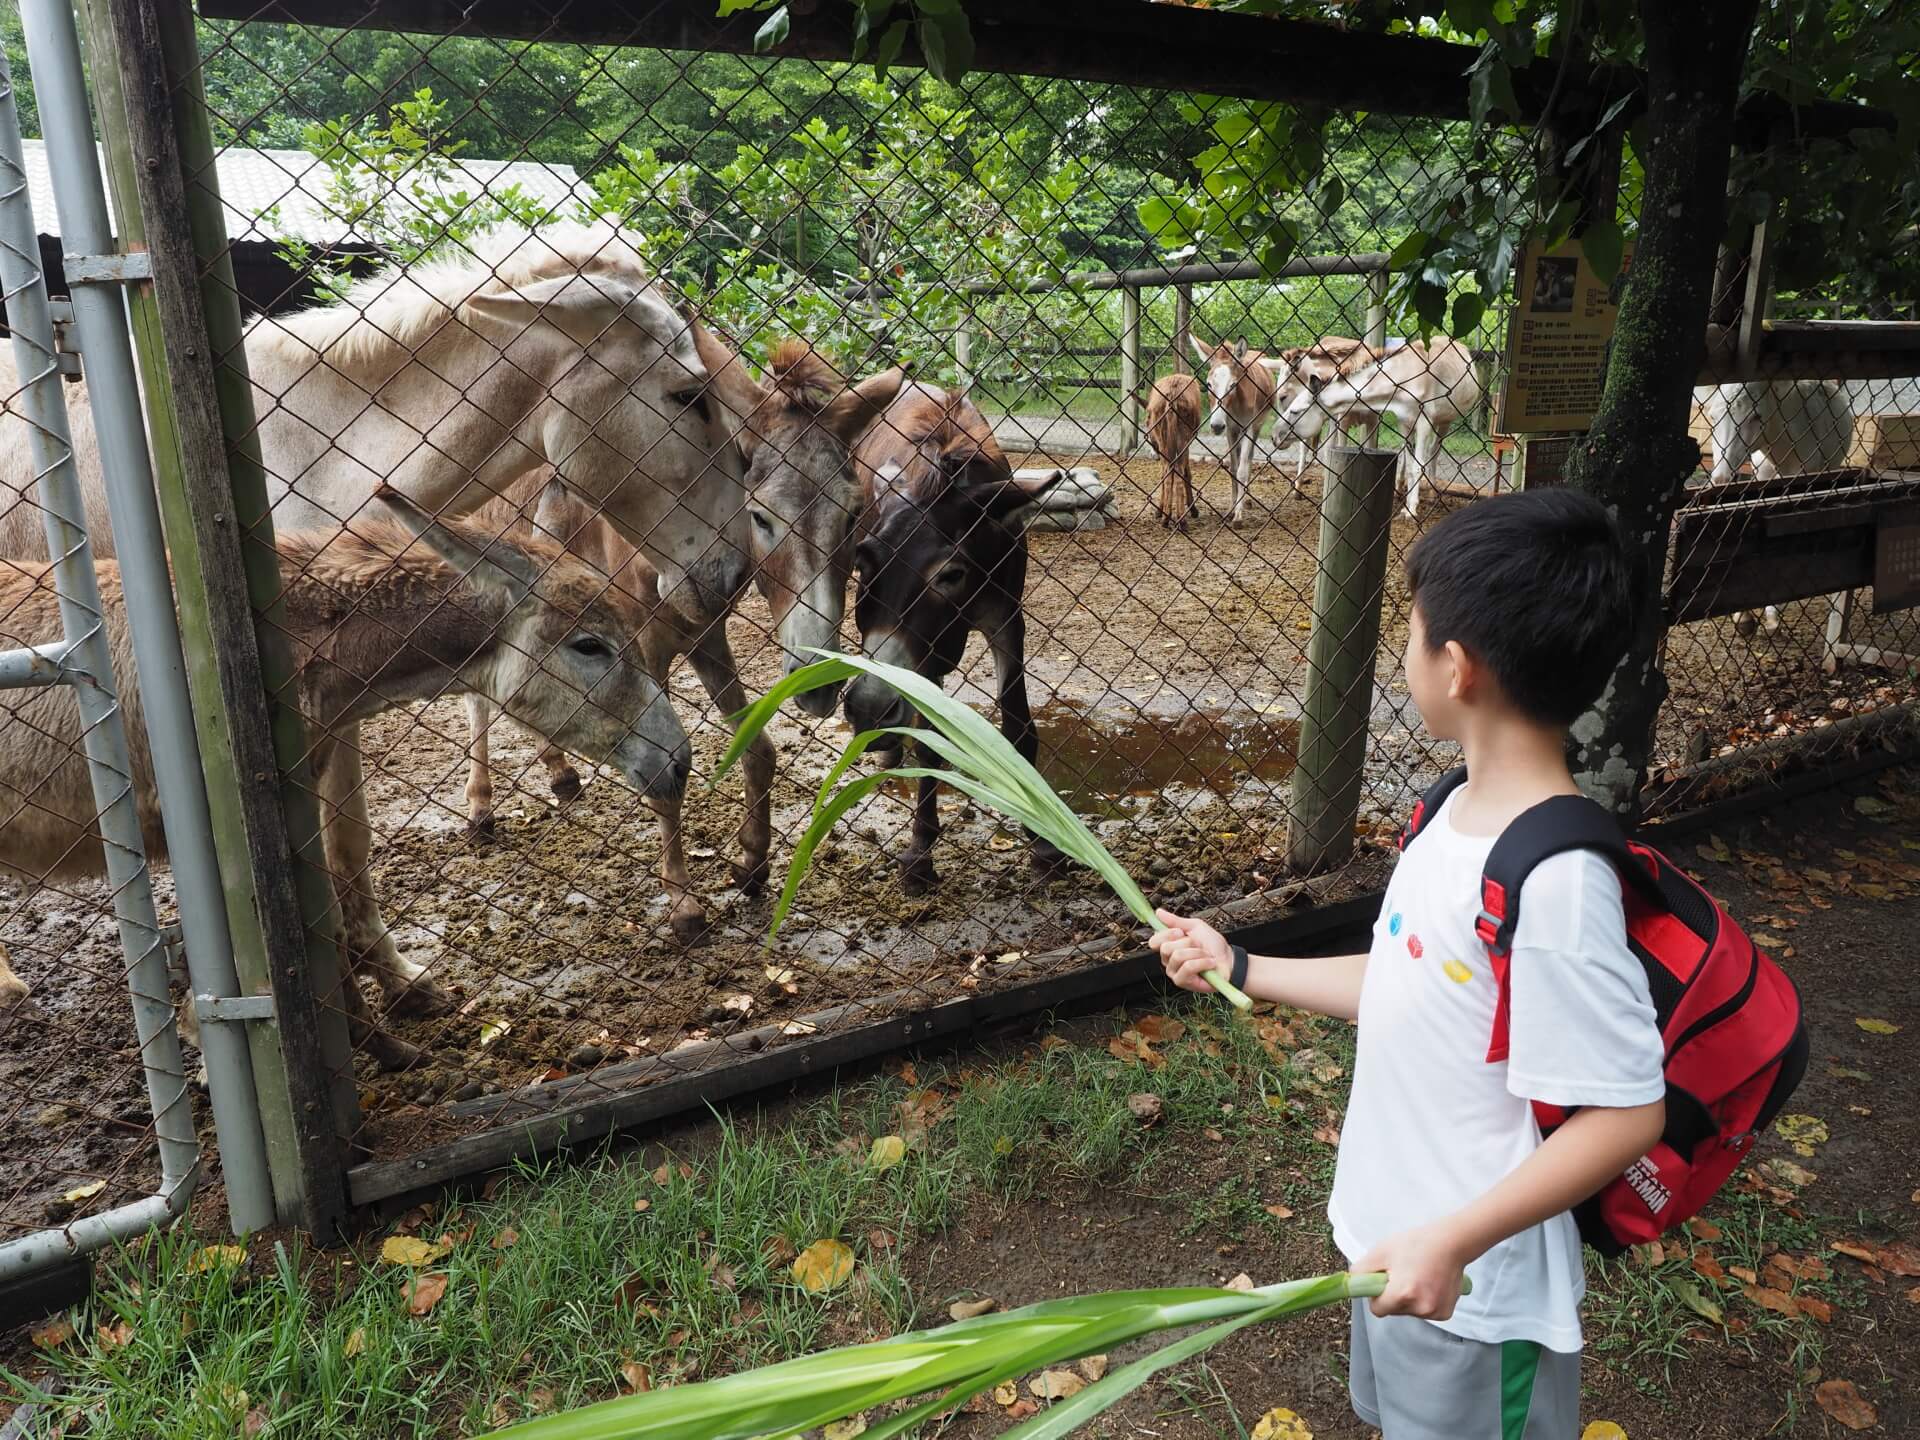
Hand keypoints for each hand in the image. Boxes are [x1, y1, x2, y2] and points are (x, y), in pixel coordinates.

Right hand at [1149, 909, 1228, 993]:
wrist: (1228, 960)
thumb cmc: (1213, 945)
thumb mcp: (1195, 927)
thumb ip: (1175, 921)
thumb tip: (1158, 912)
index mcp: (1169, 946)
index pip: (1154, 941)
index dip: (1166, 934)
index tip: (1180, 932)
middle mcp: (1168, 961)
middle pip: (1166, 948)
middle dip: (1188, 943)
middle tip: (1198, 945)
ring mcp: (1174, 972)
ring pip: (1178, 956)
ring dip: (1198, 953)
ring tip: (1206, 956)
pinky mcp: (1182, 982)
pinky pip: (1188, 967)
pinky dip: (1202, 962)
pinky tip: (1209, 964)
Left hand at [1352, 1221, 1471, 1320]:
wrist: (1451, 1243)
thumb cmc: (1415, 1244)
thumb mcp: (1382, 1251)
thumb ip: (1362, 1270)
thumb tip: (1351, 1283)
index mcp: (1403, 1294)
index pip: (1378, 1310)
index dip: (1377, 1296)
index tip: (1383, 1282)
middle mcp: (1420, 1308)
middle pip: (1394, 1310)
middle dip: (1394, 1296)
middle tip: (1403, 1274)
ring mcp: (1435, 1312)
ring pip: (1409, 1311)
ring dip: (1409, 1298)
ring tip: (1418, 1275)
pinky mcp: (1445, 1313)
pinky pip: (1424, 1311)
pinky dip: (1424, 1300)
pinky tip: (1430, 1283)